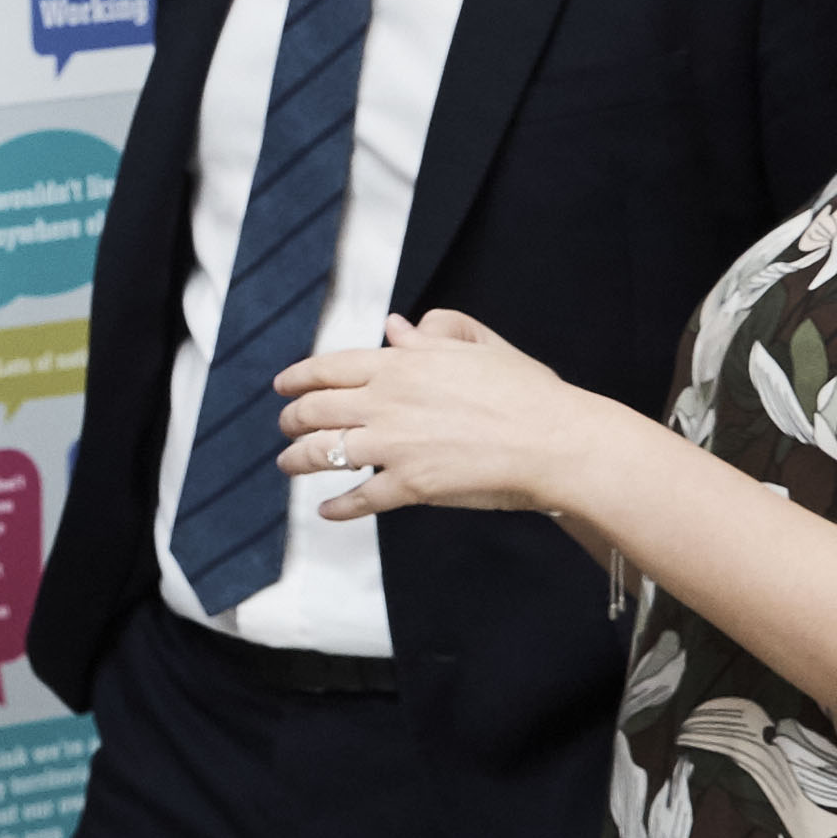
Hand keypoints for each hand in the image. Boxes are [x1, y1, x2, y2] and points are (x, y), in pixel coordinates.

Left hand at [274, 307, 615, 523]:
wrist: (555, 440)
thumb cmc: (525, 390)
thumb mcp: (478, 346)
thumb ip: (432, 333)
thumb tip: (395, 327)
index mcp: (400, 364)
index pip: (329, 367)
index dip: (297, 377)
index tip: (281, 385)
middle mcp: (386, 402)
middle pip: (315, 410)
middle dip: (291, 420)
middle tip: (285, 426)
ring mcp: (395, 446)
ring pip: (324, 453)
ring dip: (298, 460)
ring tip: (289, 464)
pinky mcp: (411, 485)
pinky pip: (361, 498)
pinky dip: (338, 507)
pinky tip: (327, 511)